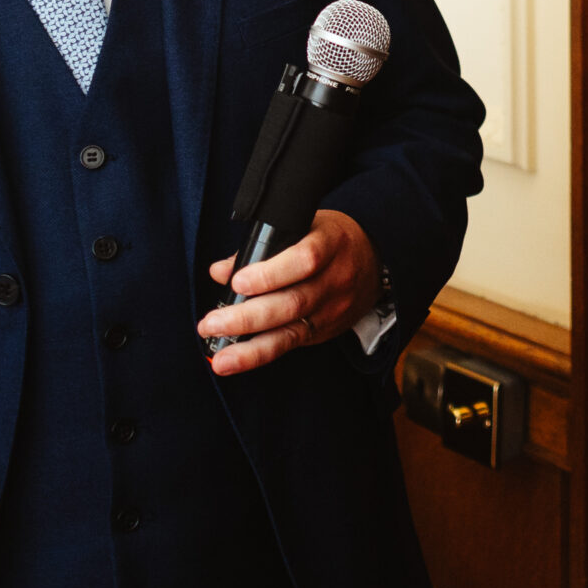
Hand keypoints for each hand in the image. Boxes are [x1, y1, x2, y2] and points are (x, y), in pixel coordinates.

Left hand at [198, 208, 380, 375]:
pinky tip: (234, 360)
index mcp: (331, 243)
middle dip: (248, 317)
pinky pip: (291, 344)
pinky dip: (259, 354)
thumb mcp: (304, 226)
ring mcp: (331, 308)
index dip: (272, 273)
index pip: (305, 259)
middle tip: (211, 323)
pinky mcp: (323, 330)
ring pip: (291, 330)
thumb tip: (220, 271)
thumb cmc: (330, 239)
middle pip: (293, 302)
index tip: (238, 281)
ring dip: (250, 346)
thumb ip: (263, 247)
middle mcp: (334, 279)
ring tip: (219, 355)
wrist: (376, 262)